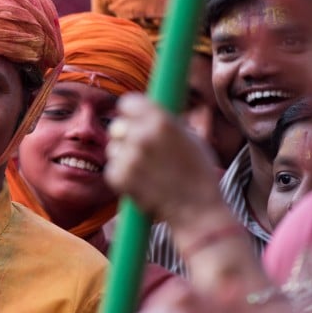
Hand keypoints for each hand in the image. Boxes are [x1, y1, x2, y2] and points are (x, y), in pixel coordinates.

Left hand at [105, 94, 222, 223]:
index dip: (132, 112)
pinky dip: (122, 175)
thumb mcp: (190, 137)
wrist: (198, 210)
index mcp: (161, 120)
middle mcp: (142, 136)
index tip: (135, 119)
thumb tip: (147, 111)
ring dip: (124, 156)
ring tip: (147, 169)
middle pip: (117, 125)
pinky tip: (142, 182)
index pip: (128, 102)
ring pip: (113, 148)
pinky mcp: (118, 177)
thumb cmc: (199, 173)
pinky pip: (112, 168)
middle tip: (141, 148)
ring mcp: (129, 157)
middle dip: (126, 135)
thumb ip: (165, 122)